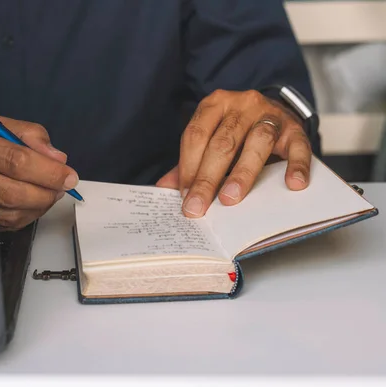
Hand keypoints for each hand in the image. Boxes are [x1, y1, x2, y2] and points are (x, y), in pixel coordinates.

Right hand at [0, 116, 78, 230]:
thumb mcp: (4, 126)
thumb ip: (32, 136)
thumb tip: (56, 158)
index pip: (18, 162)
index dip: (48, 172)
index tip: (69, 176)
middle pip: (16, 193)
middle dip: (46, 192)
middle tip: (62, 185)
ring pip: (13, 213)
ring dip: (40, 205)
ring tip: (50, 191)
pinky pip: (9, 223)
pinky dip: (29, 214)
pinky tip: (34, 201)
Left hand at [156, 89, 311, 216]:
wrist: (274, 112)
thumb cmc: (237, 132)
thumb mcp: (211, 140)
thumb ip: (189, 162)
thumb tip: (163, 189)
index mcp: (215, 104)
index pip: (196, 136)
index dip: (188, 167)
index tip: (183, 196)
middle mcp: (243, 104)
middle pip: (222, 142)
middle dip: (207, 178)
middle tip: (198, 206)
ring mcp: (271, 114)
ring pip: (257, 141)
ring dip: (242, 173)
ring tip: (231, 198)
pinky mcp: (296, 128)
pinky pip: (298, 146)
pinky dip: (296, 166)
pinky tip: (292, 185)